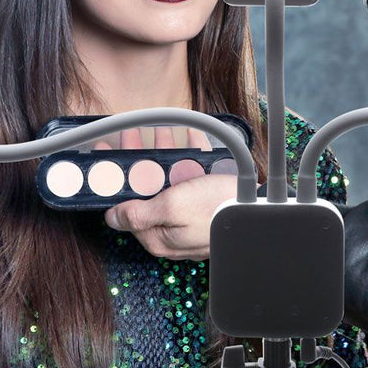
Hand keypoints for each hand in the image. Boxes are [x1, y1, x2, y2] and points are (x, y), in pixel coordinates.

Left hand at [98, 125, 239, 260]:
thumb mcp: (173, 207)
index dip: (115, 179)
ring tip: (160, 131)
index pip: (126, 207)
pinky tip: (188, 140)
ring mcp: (189, 216)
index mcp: (158, 236)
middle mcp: (171, 228)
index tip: (107, 156)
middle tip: (131, 136)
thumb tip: (110, 219)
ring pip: (168, 182)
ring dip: (163, 154)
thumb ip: (139, 213)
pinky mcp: (206, 205)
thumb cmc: (217, 209)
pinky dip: (188, 158)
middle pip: (146, 191)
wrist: (259, 209)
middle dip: (138, 159)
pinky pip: (192, 179)